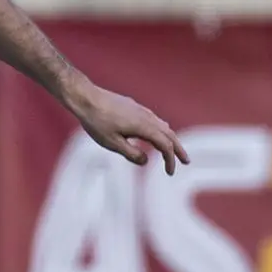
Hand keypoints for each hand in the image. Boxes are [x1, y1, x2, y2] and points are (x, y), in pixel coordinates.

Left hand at [67, 80, 189, 174]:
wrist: (86, 97)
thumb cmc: (96, 121)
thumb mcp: (112, 143)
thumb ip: (131, 153)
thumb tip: (146, 160)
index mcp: (144, 127)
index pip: (165, 146)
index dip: (170, 160)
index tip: (170, 173)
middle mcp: (147, 117)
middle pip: (169, 134)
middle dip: (178, 149)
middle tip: (186, 162)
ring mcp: (141, 110)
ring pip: (162, 126)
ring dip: (170, 139)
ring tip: (172, 150)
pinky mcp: (134, 107)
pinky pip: (154, 120)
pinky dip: (160, 130)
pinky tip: (156, 134)